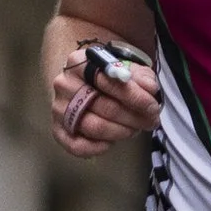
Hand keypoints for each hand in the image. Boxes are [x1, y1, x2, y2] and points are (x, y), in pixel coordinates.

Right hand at [50, 36, 162, 158]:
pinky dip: (96, 148)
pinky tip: (110, 143)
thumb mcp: (126, 68)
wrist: (83, 82)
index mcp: (79, 62)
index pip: (109, 81)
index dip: (135, 96)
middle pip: (104, 105)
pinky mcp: (57, 128)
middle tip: (151, 122)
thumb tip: (150, 89)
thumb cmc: (108, 76)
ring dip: (120, 132)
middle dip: (133, 117)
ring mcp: (59, 107)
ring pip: (93, 126)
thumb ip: (140, 77)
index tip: (153, 107)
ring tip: (135, 130)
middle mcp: (64, 84)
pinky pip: (76, 145)